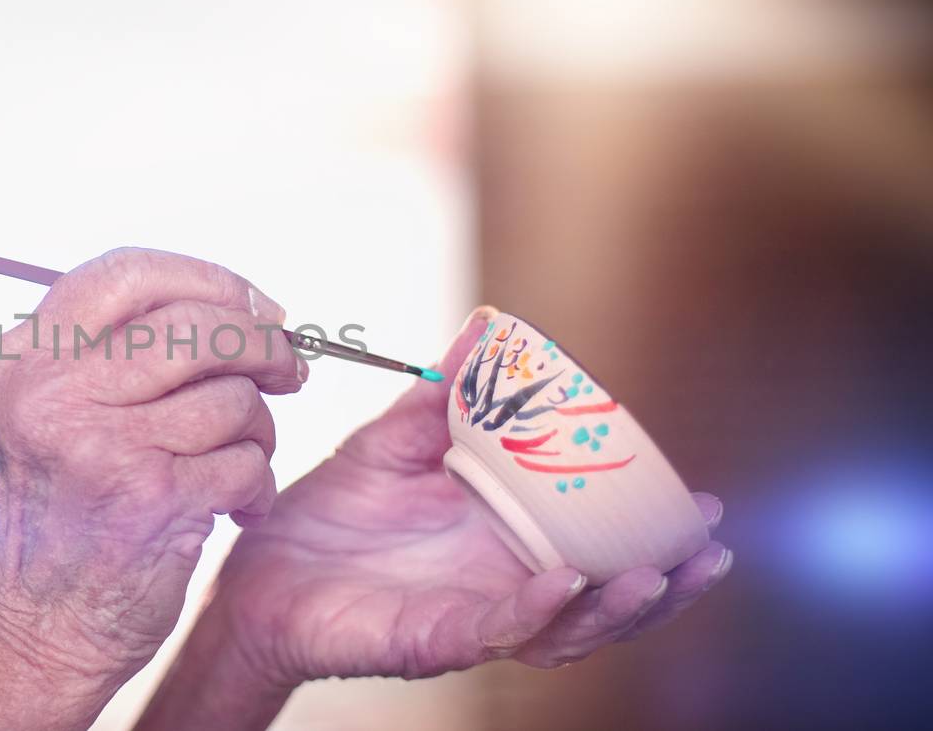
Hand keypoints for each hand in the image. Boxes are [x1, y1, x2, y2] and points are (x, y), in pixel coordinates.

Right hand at [0, 248, 307, 723]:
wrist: (41, 629)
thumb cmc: (65, 516)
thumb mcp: (49, 412)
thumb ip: (114, 350)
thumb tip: (237, 304)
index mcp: (23, 359)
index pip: (130, 274)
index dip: (210, 281)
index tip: (253, 308)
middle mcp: (51, 393)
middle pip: (198, 325)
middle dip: (262, 345)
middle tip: (288, 370)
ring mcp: (102, 443)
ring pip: (234, 395)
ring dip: (257, 431)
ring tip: (233, 462)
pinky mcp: (154, 496)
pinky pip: (247, 459)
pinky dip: (255, 485)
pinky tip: (232, 507)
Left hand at [136, 310, 729, 729]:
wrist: (257, 568)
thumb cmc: (329, 515)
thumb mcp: (392, 444)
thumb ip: (442, 397)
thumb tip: (483, 329)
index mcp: (503, 537)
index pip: (595, 542)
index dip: (652, 531)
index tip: (704, 501)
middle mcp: (500, 582)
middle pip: (602, 594)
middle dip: (663, 578)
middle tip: (710, 547)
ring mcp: (472, 615)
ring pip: (564, 627)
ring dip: (616, 606)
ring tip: (656, 575)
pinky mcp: (432, 639)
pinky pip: (493, 630)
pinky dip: (533, 611)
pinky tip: (566, 586)